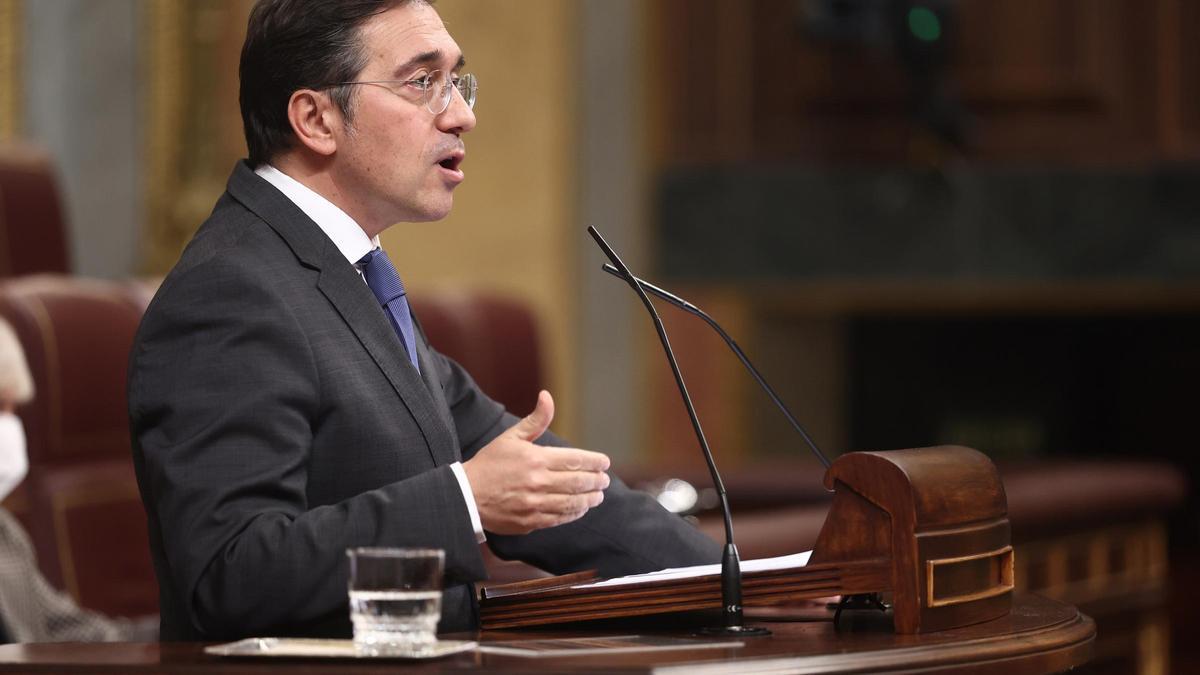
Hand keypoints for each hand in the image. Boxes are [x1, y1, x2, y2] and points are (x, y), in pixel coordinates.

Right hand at [462, 390, 610, 534]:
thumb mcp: (511, 437)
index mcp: (536, 459)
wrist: (466, 496)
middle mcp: (538, 482)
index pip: (575, 460)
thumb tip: (547, 396)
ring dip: (590, 499)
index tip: (604, 463)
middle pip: (579, 482)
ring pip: (573, 502)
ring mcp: (535, 504)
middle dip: (597, 481)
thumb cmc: (490, 464)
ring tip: (598, 496)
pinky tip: (580, 508)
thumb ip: (536, 420)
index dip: (595, 462)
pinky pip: (560, 518)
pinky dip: (574, 513)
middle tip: (605, 480)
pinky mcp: (531, 522)